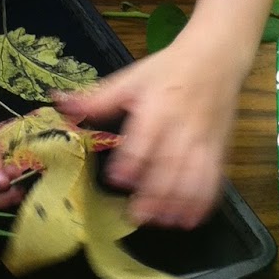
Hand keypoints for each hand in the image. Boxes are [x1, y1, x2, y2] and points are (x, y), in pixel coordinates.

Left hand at [51, 35, 242, 228]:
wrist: (215, 57)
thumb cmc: (168, 69)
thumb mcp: (131, 78)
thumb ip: (97, 99)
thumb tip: (58, 104)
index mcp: (158, 106)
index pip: (145, 138)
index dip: (132, 161)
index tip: (117, 179)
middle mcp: (183, 126)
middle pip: (171, 164)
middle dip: (155, 193)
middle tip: (136, 214)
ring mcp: (205, 140)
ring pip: (195, 177)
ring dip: (179, 203)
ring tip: (161, 221)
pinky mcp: (220, 149)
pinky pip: (215, 180)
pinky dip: (203, 202)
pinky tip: (188, 219)